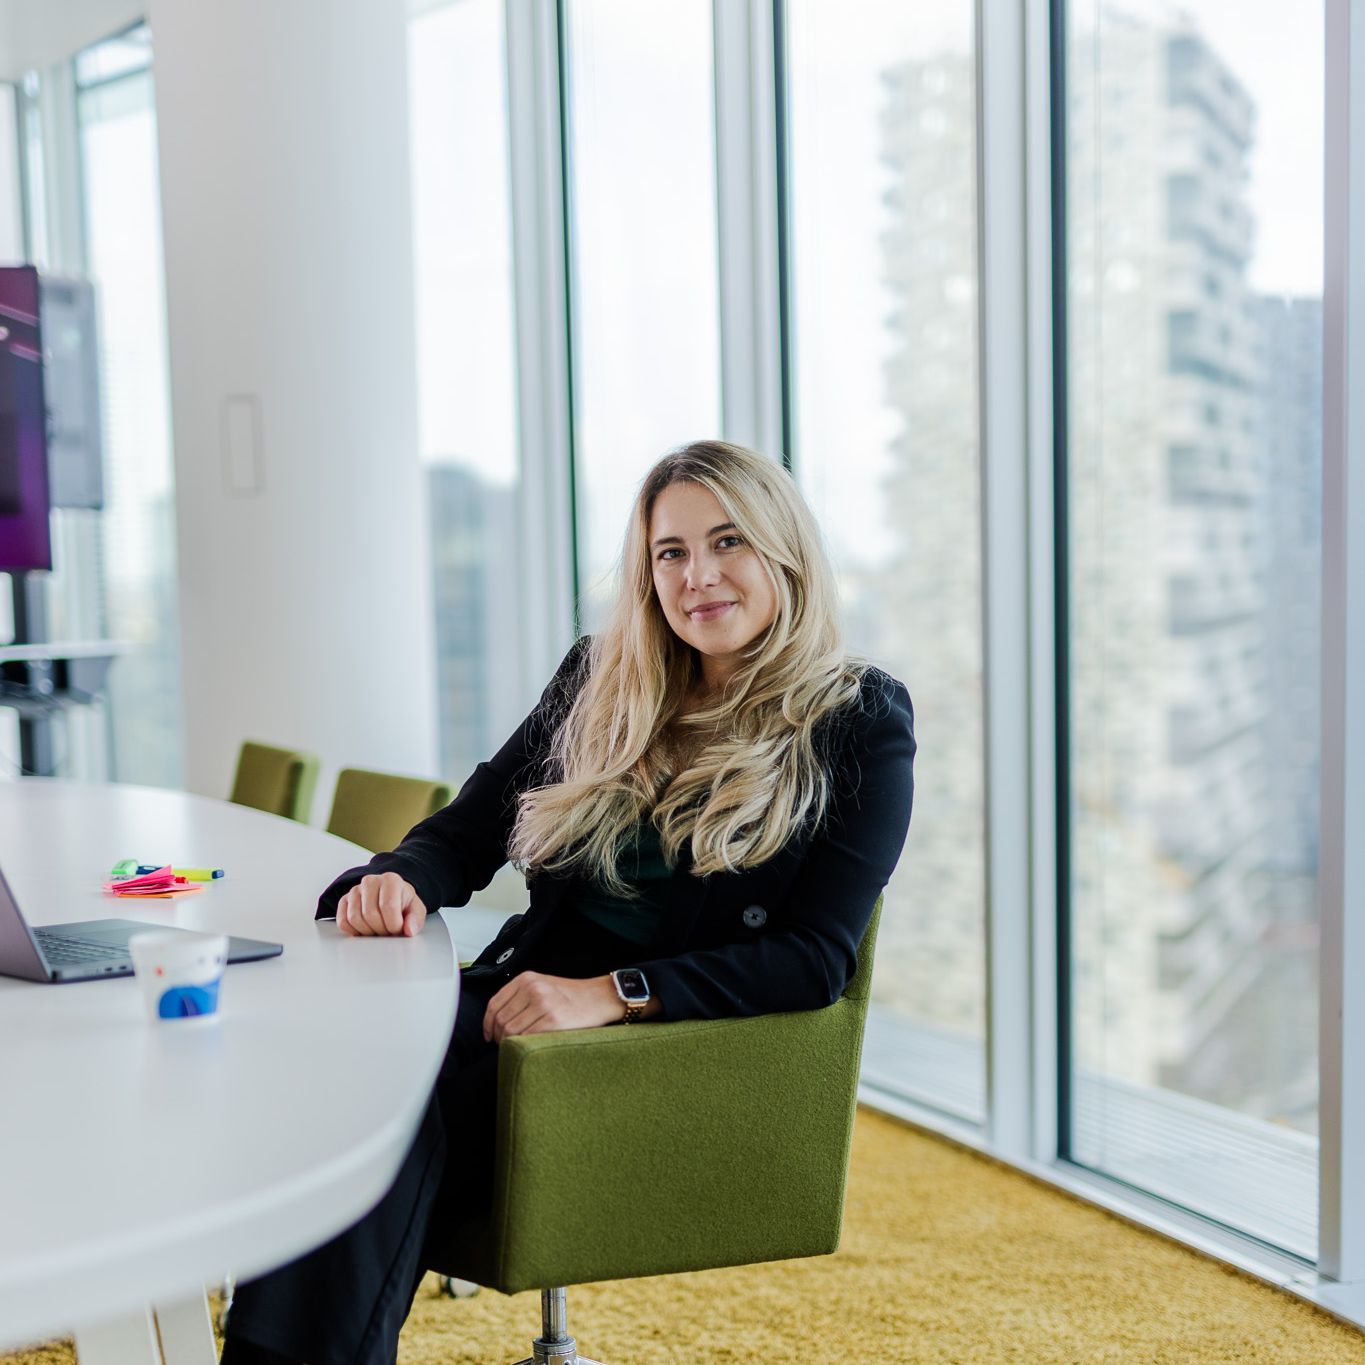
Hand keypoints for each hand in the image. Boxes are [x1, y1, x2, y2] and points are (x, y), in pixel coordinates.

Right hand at [336, 872, 427, 937]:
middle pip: (370, 914)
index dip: (393, 924)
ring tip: (378, 929)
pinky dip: (353, 931)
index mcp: (391, 880)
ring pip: (354, 919)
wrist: (390, 898)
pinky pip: (342, 922)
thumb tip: (409, 930)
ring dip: (367, 932)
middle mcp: (370, 881)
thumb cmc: (402, 904)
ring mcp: (355, 890)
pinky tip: (365, 928)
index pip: (388, 906)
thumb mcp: (416, 910)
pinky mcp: (344, 901)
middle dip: (381, 930)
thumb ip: (416, 919)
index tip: (398, 928)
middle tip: (388, 930)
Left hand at [482, 972, 622, 1041]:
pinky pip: (526, 1039)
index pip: (494, 1004)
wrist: (600, 998)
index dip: (487, 1024)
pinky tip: (528, 1048)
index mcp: (527, 979)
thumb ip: (520, 996)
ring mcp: (543, 1004)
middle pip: (500, 1020)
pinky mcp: (554, 1021)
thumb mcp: (543, 985)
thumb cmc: (572, 996)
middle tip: (504, 1045)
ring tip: (517, 1047)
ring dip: (509, 1044)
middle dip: (498, 1037)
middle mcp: (533, 988)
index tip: (489, 1035)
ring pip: (510, 1032)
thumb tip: (496, 1021)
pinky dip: (522, 1047)